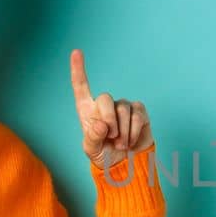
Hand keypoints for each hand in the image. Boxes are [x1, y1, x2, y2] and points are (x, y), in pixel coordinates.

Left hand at [70, 48, 154, 171]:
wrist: (126, 165)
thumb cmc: (105, 156)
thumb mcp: (92, 150)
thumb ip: (92, 138)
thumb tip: (101, 124)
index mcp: (88, 110)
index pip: (81, 87)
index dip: (78, 69)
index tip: (76, 52)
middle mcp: (105, 105)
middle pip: (105, 98)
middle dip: (108, 119)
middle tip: (111, 137)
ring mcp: (123, 107)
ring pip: (122, 110)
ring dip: (122, 132)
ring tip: (121, 144)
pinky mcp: (139, 112)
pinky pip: (137, 115)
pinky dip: (133, 132)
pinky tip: (131, 141)